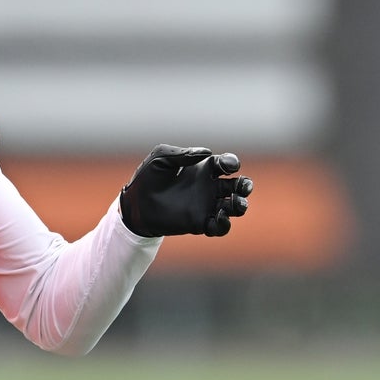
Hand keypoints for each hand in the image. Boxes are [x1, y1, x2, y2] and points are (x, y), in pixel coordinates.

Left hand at [119, 144, 252, 236]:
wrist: (134, 204)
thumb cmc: (146, 177)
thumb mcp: (161, 158)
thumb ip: (183, 154)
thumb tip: (207, 152)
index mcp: (202, 168)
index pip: (226, 163)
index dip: (231, 162)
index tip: (228, 165)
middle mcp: (208, 187)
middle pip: (238, 185)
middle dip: (245, 185)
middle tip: (242, 186)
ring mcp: (205, 206)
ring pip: (235, 206)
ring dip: (241, 205)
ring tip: (235, 202)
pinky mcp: (199, 223)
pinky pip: (220, 227)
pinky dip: (225, 223)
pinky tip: (219, 216)